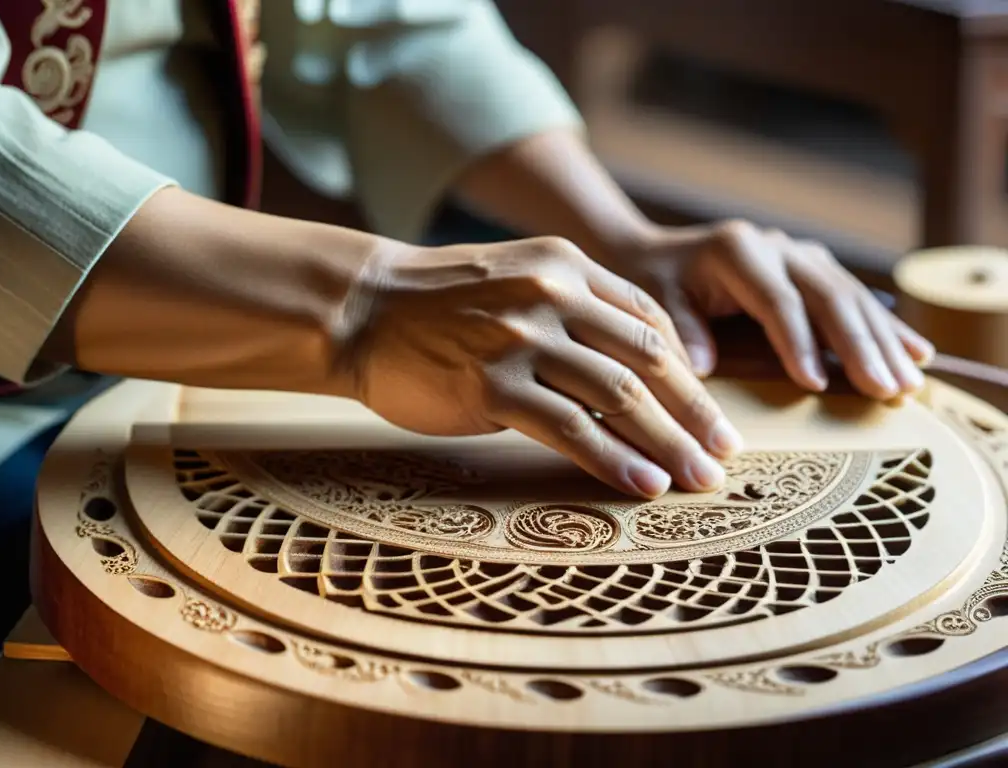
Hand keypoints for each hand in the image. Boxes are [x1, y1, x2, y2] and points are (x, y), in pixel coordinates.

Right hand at [338, 237, 743, 497]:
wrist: (360, 309)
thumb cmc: (438, 305)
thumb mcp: (515, 281)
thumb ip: (571, 308)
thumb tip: (626, 367)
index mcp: (566, 266)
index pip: (649, 319)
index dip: (689, 371)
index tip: (709, 411)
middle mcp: (553, 294)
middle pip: (649, 358)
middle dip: (696, 412)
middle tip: (727, 453)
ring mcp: (522, 337)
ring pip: (620, 394)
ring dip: (669, 443)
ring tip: (700, 480)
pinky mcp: (492, 383)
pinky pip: (571, 426)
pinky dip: (615, 459)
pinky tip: (643, 484)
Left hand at [606, 221, 934, 399]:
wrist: (650, 254)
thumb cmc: (649, 284)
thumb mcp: (653, 304)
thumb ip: (679, 331)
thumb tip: (702, 369)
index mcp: (737, 252)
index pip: (778, 301)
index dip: (800, 343)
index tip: (816, 385)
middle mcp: (775, 247)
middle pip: (828, 297)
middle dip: (861, 347)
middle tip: (886, 391)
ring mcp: (798, 255)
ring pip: (851, 298)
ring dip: (884, 342)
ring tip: (909, 385)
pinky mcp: (811, 268)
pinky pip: (855, 298)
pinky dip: (886, 328)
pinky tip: (917, 354)